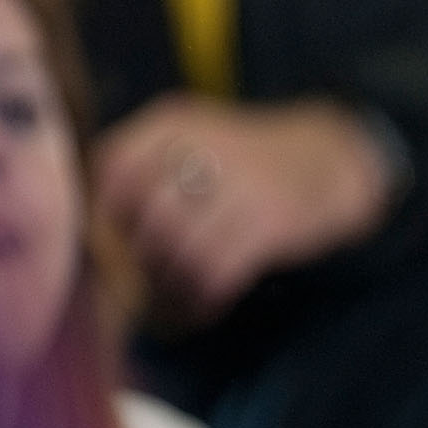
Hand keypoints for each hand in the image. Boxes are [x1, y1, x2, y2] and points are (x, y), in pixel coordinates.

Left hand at [96, 95, 397, 324]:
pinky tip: (203, 305)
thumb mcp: (194, 141)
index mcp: (173, 122)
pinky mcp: (270, 221)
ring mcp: (240, 183)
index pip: (114, 168)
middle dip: (140, 258)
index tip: (112, 243)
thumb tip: (96, 238)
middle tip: (146, 280)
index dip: (105, 213)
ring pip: (180, 249)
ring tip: (174, 296)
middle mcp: (203, 146)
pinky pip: (218, 271)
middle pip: (147, 217)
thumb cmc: (247, 163)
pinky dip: (204, 297)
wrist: (331, 160)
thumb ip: (147, 173)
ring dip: (172, 284)